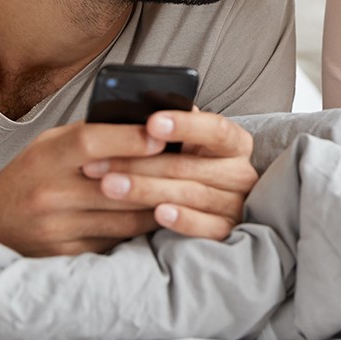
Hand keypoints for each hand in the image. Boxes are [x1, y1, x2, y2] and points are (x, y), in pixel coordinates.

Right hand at [0, 120, 168, 256]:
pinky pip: (116, 242)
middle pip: (117, 185)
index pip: (91, 141)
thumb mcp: (49, 145)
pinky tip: (159, 219)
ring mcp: (58, 228)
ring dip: (157, 206)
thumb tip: (145, 126)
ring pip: (124, 218)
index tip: (162, 135)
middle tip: (190, 167)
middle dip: (157, 176)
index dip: (130, 137)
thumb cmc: (28, 175)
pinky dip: (139, 230)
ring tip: (184, 194)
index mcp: (46, 157)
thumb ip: (90, 136)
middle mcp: (50, 193)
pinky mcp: (67, 255)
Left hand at [80, 109, 257, 241]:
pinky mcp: (227, 232)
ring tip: (110, 186)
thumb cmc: (184, 165)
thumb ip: (170, 126)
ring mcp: (235, 204)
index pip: (216, 129)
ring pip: (191, 194)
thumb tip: (141, 107)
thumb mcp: (181, 142)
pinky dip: (182, 219)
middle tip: (99, 162)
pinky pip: (205, 227)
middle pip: (191, 166)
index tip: (151, 123)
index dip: (186, 125)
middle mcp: (240, 172)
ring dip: (147, 190)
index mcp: (234, 142)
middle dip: (141, 162)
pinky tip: (158, 213)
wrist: (196, 204)